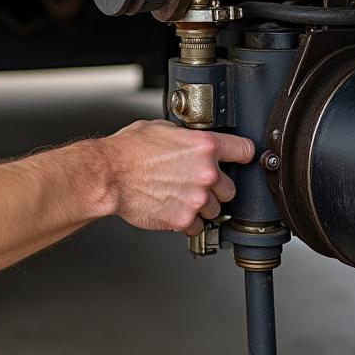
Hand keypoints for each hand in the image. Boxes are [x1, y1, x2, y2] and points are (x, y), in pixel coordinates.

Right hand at [105, 119, 255, 236]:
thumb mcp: (160, 129)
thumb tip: (188, 141)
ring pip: (215, 209)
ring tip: (179, 197)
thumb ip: (184, 137)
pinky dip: (187, 221)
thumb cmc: (128, 151)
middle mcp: (206, 173)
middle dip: (214, 187)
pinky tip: (172, 209)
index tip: (240, 160)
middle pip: (230, 188)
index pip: (244, 151)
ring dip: (201, 206)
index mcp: (204, 146)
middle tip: (194, 183)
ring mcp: (197, 198)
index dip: (242, 155)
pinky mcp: (184, 219)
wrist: (109, 175)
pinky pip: (197, 226)